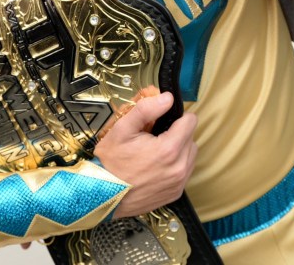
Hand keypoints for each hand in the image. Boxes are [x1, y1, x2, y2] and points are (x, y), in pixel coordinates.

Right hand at [95, 91, 196, 217]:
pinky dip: (175, 166)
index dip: (176, 116)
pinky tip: (157, 166)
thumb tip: (167, 98)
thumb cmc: (110, 163)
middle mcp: (179, 167)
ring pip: (190, 154)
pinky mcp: (175, 193)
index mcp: (169, 149)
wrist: (102, 195)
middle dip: (176, 133)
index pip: (191, 121)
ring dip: (178, 149)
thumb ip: (146, 109)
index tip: (162, 121)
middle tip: (154, 137)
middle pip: (191, 137)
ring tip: (156, 151)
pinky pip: (185, 171)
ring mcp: (178, 182)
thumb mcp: (122, 129)